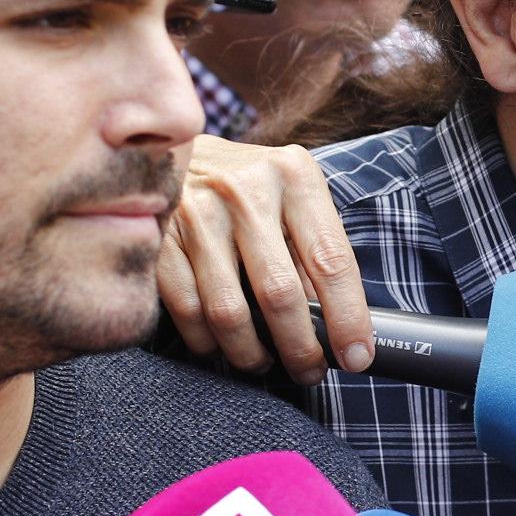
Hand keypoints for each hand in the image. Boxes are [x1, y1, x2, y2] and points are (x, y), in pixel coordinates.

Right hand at [156, 136, 371, 384]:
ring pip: (229, 312)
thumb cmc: (246, 183)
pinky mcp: (159, 235)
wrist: (166, 144)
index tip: (356, 357)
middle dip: (299, 348)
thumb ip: (311, 252)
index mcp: (294, 175)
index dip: (347, 318)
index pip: (331, 261)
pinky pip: (187, 310)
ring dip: (250, 353)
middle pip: (280, 294)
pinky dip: (206, 341)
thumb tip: (334, 328)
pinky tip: (219, 344)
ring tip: (262, 361)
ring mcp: (197, 211)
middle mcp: (246, 189)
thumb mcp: (290, 197)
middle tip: (308, 370)